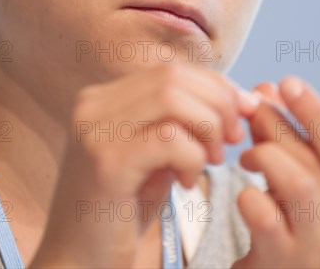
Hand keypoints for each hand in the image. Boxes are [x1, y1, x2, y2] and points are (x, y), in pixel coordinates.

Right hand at [28, 61, 258, 267]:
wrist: (78, 260)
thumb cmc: (122, 208)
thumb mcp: (152, 154)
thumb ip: (181, 122)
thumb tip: (239, 97)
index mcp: (101, 98)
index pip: (170, 70)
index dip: (214, 86)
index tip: (241, 113)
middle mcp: (92, 105)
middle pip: (173, 77)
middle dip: (217, 104)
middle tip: (231, 141)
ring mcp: (94, 130)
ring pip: (172, 98)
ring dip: (207, 128)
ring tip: (212, 161)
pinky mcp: (105, 162)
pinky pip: (169, 139)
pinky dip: (193, 157)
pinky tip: (187, 182)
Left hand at [233, 76, 319, 268]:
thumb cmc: (285, 221)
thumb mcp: (290, 172)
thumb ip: (283, 133)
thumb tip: (267, 90)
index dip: (316, 111)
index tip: (288, 83)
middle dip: (280, 123)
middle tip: (251, 108)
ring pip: (300, 181)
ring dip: (265, 156)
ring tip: (247, 158)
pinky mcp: (288, 265)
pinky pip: (266, 215)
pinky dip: (248, 194)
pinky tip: (245, 195)